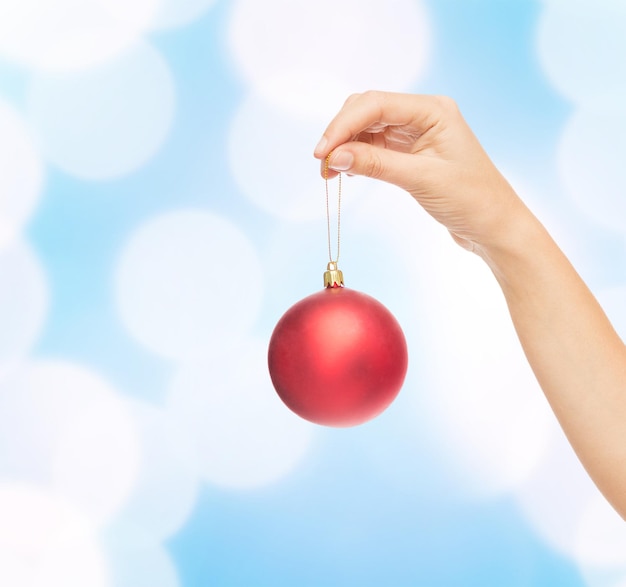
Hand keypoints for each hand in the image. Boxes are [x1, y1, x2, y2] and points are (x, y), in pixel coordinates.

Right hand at [314, 91, 524, 252]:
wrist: (493, 226)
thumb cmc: (471, 199)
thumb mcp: (421, 180)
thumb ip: (377, 164)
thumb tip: (336, 155)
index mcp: (433, 110)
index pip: (376, 104)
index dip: (343, 125)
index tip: (322, 152)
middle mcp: (424, 115)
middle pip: (368, 110)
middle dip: (341, 134)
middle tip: (323, 164)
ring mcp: (416, 133)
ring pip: (368, 128)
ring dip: (346, 146)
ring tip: (329, 172)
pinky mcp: (411, 153)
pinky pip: (375, 146)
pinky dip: (358, 156)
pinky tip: (347, 170)